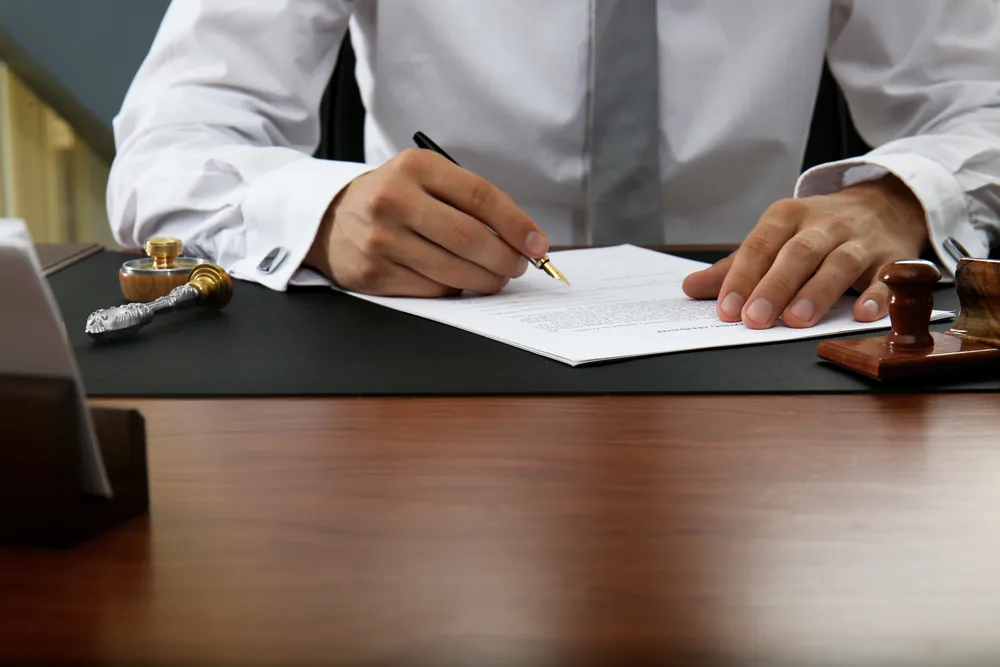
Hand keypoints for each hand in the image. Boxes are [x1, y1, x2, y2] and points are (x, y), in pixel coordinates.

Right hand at [304, 148, 548, 295]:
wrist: (331, 219)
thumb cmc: (394, 199)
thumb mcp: (425, 180)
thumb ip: (468, 201)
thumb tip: (520, 239)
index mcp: (415, 167)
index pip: (481, 197)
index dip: (516, 224)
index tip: (537, 244)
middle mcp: (394, 200)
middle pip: (469, 237)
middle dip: (504, 258)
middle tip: (517, 266)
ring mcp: (380, 239)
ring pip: (452, 270)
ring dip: (485, 280)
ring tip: (495, 277)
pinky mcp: (373, 274)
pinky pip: (431, 290)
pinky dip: (454, 291)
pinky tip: (459, 283)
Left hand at [682, 175, 928, 327]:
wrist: (884, 204)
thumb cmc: (816, 231)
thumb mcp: (775, 239)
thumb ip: (737, 266)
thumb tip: (691, 288)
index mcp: (788, 216)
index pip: (760, 245)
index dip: (742, 277)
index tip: (727, 309)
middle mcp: (824, 224)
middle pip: (798, 253)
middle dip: (775, 286)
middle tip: (756, 319)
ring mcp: (860, 240)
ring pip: (839, 263)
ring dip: (818, 293)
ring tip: (797, 321)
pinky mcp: (892, 257)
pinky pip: (887, 276)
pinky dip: (877, 295)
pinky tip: (862, 314)